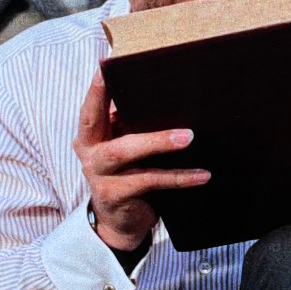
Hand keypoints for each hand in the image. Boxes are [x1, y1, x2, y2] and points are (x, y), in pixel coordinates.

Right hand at [72, 69, 209, 250]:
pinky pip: (151, 181)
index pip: (90, 107)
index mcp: (89, 135)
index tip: (106, 66)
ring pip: (127, 152)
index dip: (97, 88)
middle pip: (101, 124)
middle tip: (149, 90)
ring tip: (189, 137)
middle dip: (123, 105)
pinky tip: (201, 174)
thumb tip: (166, 96)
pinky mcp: (116, 195)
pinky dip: (179, 178)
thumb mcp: (124, 146)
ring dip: (159, 142)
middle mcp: (89, 152)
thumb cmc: (127, 173)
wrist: (119, 223)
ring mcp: (100, 175)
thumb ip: (130, 125)